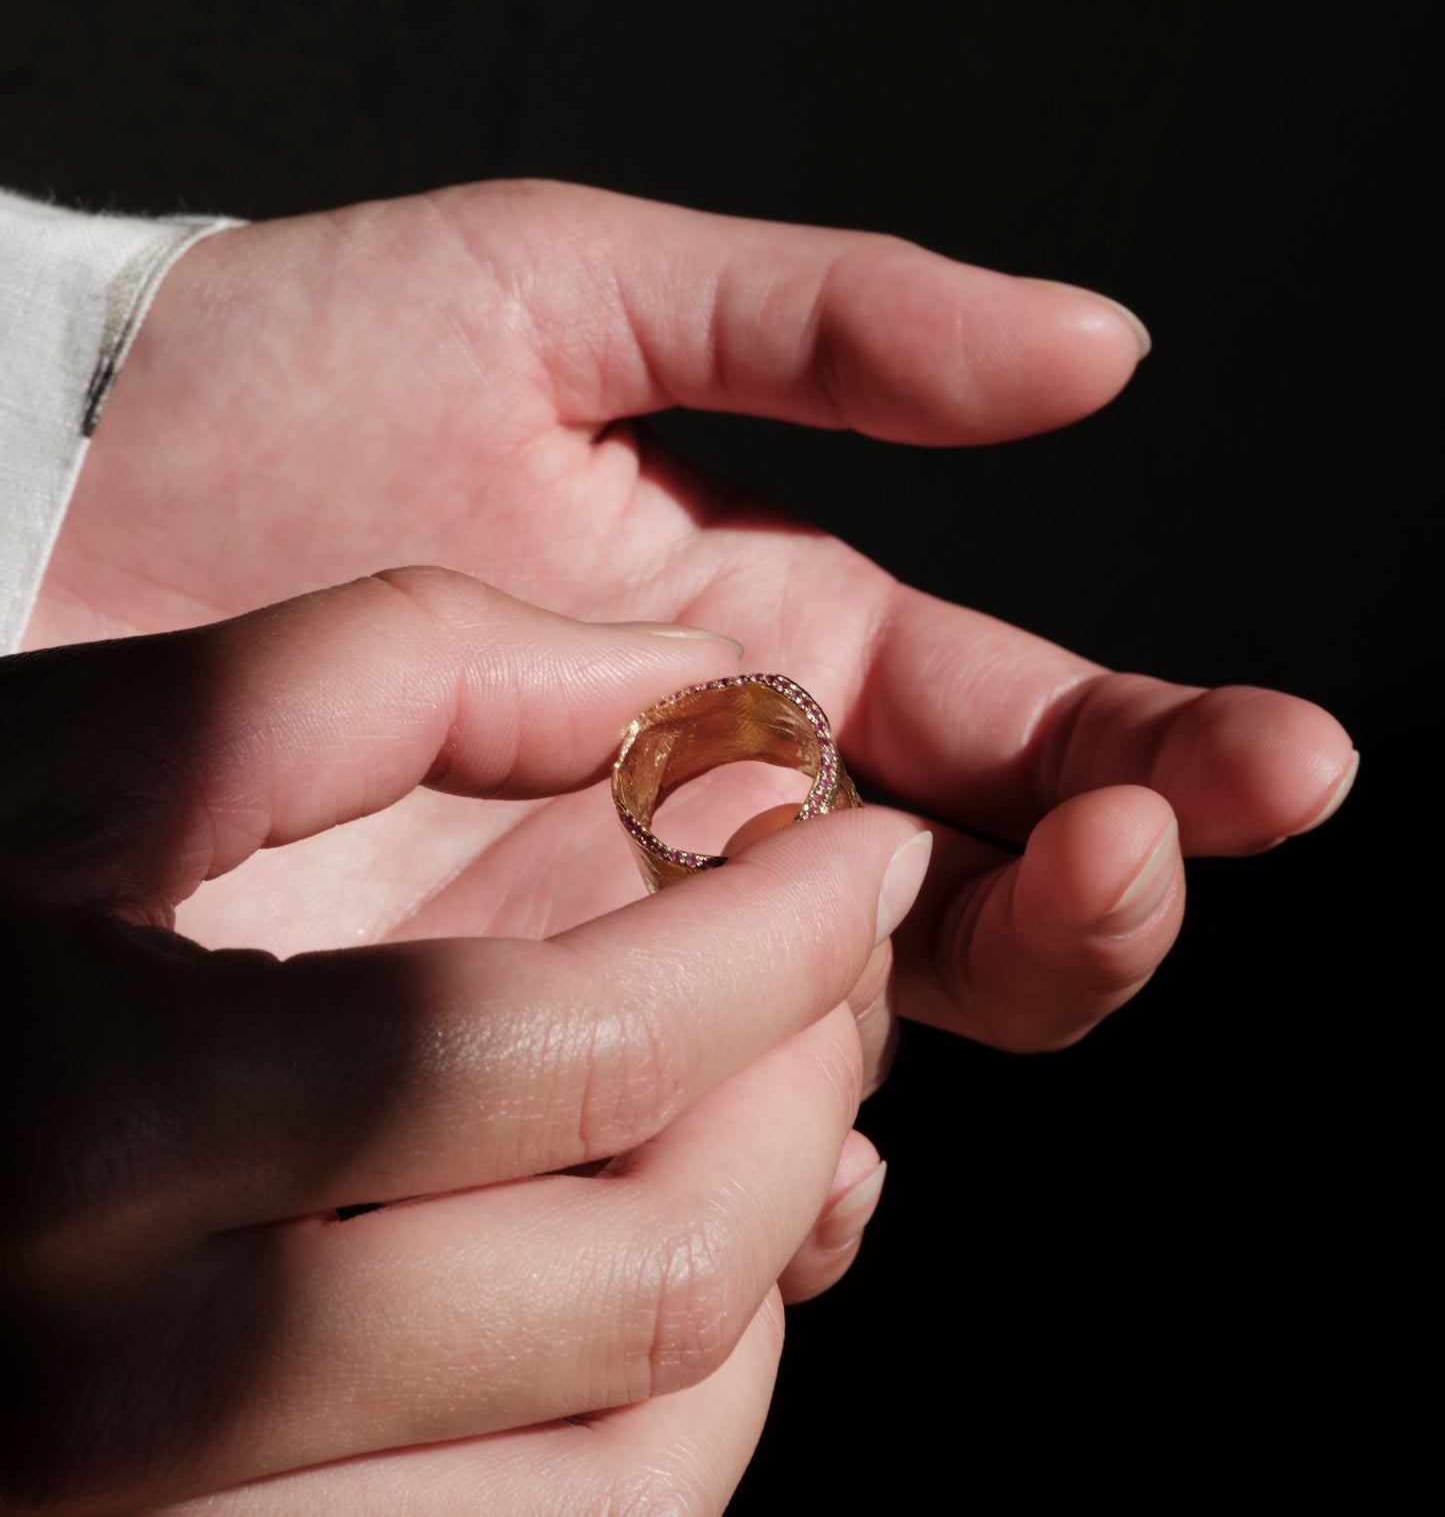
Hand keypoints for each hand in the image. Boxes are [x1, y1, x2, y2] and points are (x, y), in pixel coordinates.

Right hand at [1, 573, 928, 1511]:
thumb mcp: (82, 741)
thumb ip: (387, 670)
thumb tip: (679, 680)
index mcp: (90, 1125)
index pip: (560, 1054)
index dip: (772, 937)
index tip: (851, 849)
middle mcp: (122, 1401)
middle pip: (633, 1286)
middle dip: (805, 1093)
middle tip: (839, 965)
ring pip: (623, 1482)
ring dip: (756, 1266)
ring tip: (770, 1103)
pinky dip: (653, 1410)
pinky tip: (642, 1252)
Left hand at [31, 179, 1355, 1058]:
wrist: (44, 486)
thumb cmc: (285, 369)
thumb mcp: (565, 295)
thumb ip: (829, 327)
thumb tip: (1103, 351)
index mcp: (774, 643)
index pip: (1016, 723)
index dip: (1157, 750)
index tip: (1267, 764)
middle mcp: (726, 811)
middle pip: (982, 902)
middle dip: (1105, 892)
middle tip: (1139, 856)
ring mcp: (615, 936)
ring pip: (862, 1038)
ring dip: (970, 1023)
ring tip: (1003, 936)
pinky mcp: (487, 1042)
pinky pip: (674, 1145)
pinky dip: (768, 1178)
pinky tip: (800, 1164)